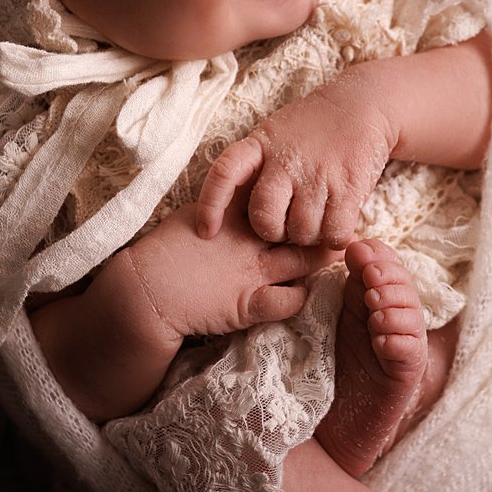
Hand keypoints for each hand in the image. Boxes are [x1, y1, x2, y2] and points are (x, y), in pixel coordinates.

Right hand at [111, 196, 340, 341]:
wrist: (145, 291)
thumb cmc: (167, 250)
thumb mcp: (197, 213)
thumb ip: (226, 203)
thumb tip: (252, 188)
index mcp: (232, 214)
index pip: (275, 196)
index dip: (301, 194)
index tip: (323, 187)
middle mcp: (246, 240)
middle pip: (296, 225)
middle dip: (321, 223)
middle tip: (346, 220)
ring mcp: (248, 272)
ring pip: (300, 260)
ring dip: (321, 258)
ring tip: (337, 253)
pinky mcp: (245, 304)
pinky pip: (285, 301)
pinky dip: (300, 297)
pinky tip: (307, 294)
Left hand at [196, 69, 400, 245]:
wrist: (362, 106)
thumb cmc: (311, 128)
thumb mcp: (273, 135)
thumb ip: (254, 167)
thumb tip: (231, 213)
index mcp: (260, 145)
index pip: (223, 175)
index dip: (211, 206)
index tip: (207, 231)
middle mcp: (285, 160)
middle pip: (264, 219)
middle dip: (273, 232)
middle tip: (287, 222)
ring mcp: (318, 175)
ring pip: (301, 232)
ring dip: (308, 235)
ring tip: (316, 215)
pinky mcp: (349, 188)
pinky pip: (333, 234)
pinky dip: (335, 237)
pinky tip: (337, 222)